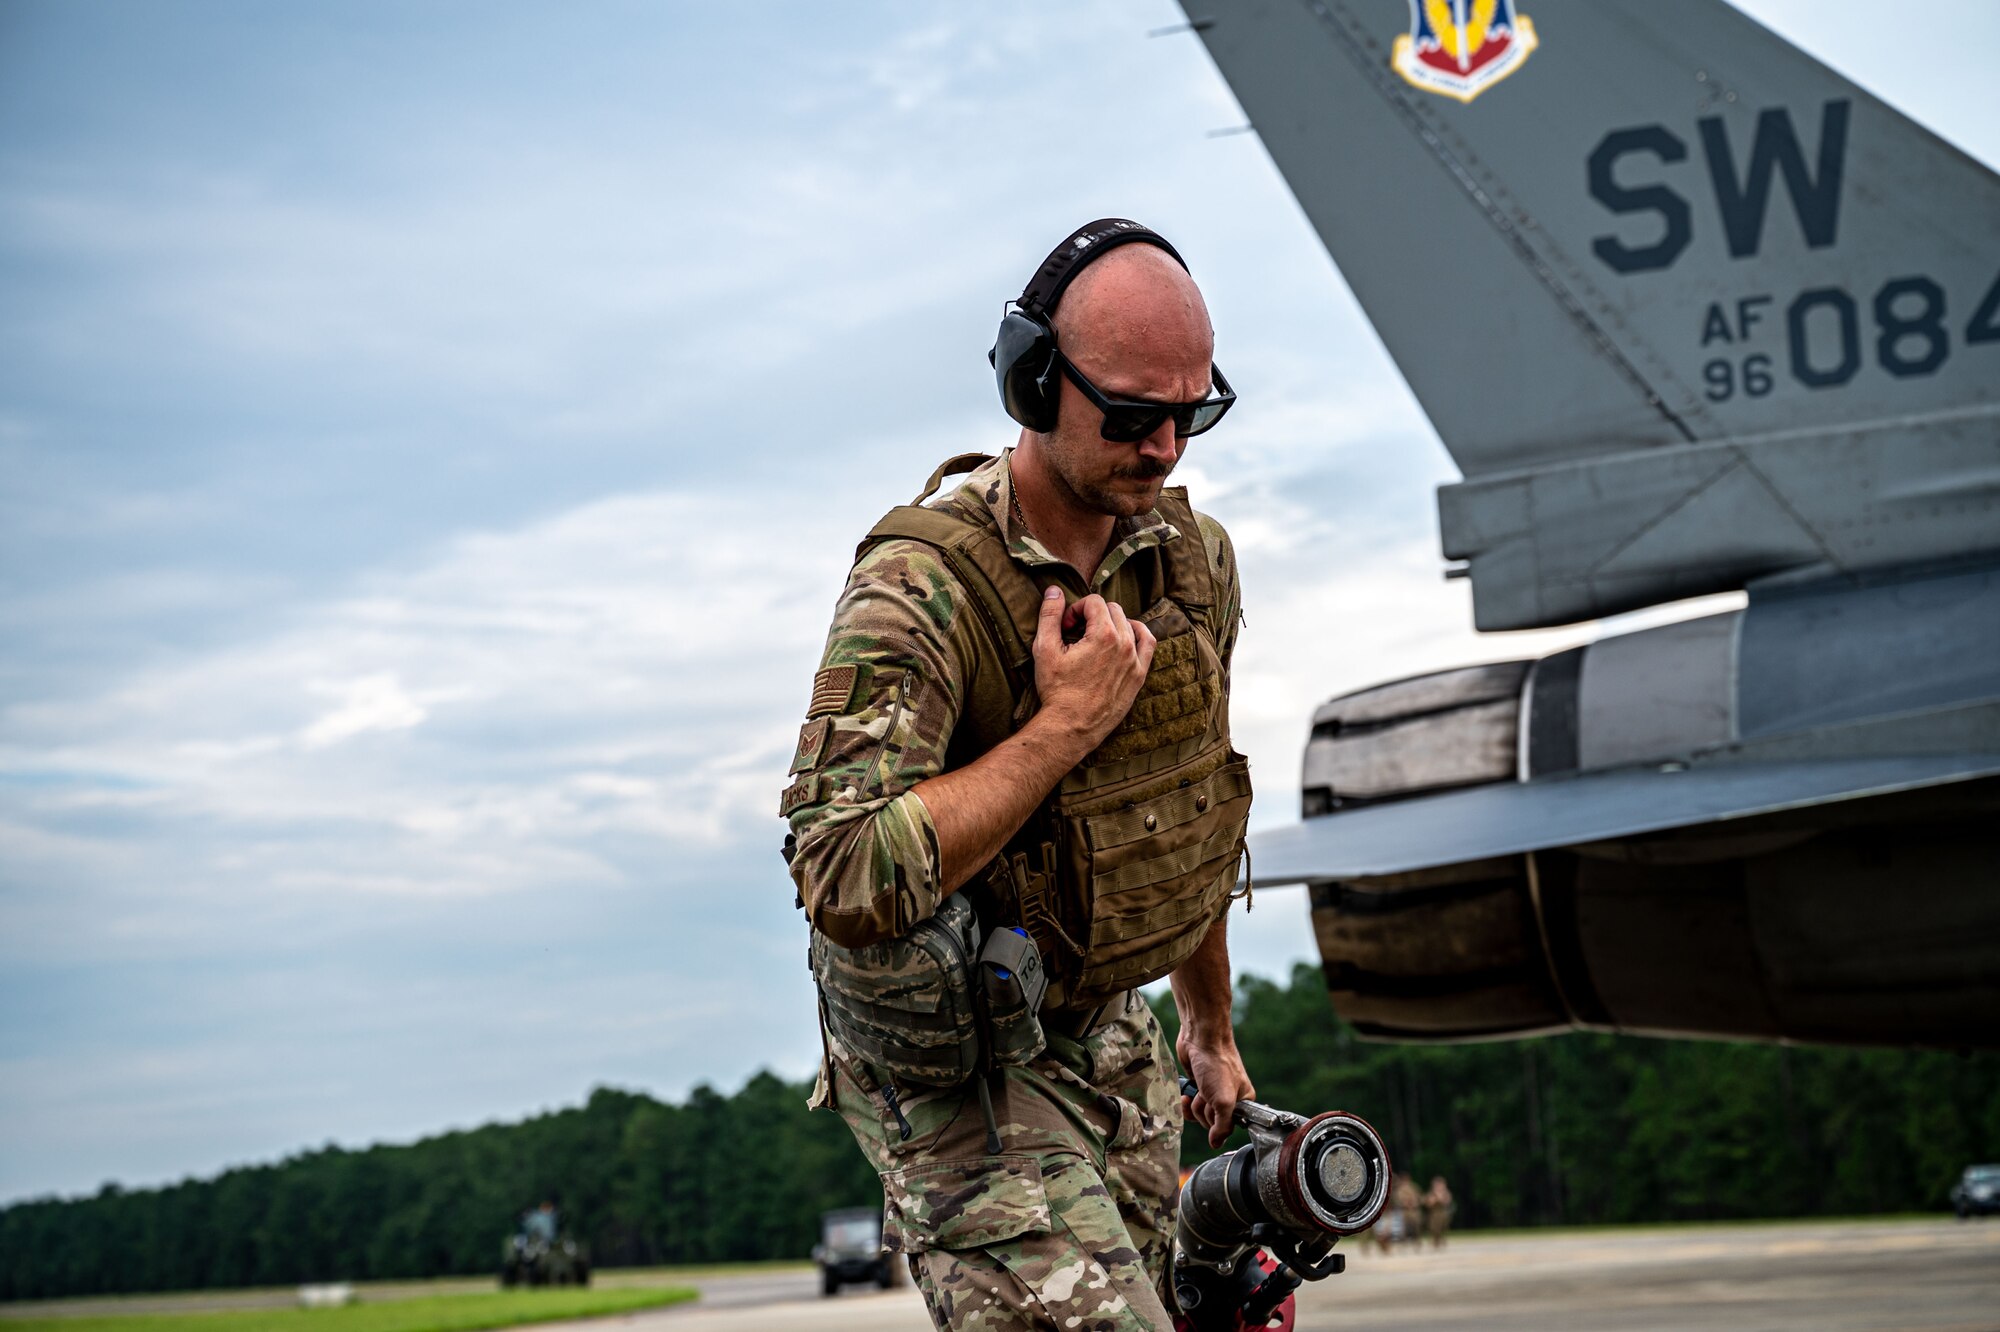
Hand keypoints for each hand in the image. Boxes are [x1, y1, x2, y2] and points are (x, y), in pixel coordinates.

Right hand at [1031, 587, 1154, 749]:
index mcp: (1103, 635)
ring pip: (1130, 624)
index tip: (1064, 627)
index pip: (1094, 602)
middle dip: (1092, 615)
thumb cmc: (1056, 690)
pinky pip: (1147, 644)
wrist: (1071, 726)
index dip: (1075, 609)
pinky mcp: (1139, 676)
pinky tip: (1123, 640)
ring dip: (1113, 623)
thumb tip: (1054, 590)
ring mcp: (1135, 661)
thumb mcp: (1045, 649)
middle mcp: (1125, 645)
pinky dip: (1137, 634)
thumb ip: (1050, 615)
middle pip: (1112, 610)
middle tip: (1075, 634)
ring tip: (1096, 636)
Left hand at [1177, 1028, 1255, 1149]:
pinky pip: (1190, 1107)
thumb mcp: (1224, 1101)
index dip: (1219, 1123)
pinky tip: (1185, 1096)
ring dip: (1195, 1107)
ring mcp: (1212, 1093)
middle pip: (1212, 1123)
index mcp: (1243, 1102)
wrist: (1200, 1039)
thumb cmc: (1217, 1066)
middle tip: (1207, 1094)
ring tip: (1198, 1091)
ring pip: (1199, 1116)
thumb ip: (1222, 1126)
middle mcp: (1229, 1099)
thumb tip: (1216, 1144)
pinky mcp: (1198, 1087)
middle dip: (1205, 1111)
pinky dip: (1185, 1104)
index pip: (1230, 1127)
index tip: (1217, 1108)